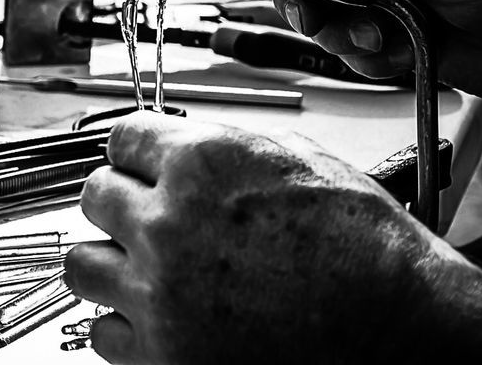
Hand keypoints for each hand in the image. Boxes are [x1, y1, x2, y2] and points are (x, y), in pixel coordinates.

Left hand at [65, 112, 481, 364]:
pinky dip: (126, 326)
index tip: (142, 165)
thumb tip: (185, 146)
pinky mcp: (161, 354)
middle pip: (94, 196)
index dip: (138, 152)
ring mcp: (159, 292)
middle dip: (121, 202)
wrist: (400, 329)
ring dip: (111, 263)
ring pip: (82, 265)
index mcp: (202, 161)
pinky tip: (160, 318)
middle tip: (148, 218)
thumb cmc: (368, 249)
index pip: (122, 137)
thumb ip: (225, 149)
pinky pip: (102, 332)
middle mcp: (169, 221)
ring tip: (144, 270)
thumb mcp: (300, 160)